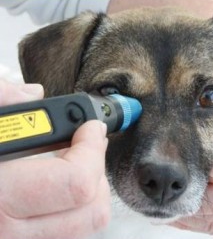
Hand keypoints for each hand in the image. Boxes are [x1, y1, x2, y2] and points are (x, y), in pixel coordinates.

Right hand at [0, 79, 109, 238]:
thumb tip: (32, 96)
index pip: (77, 183)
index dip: (92, 147)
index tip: (91, 127)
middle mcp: (9, 233)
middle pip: (91, 210)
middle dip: (96, 170)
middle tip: (85, 144)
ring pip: (83, 223)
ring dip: (88, 188)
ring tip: (72, 160)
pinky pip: (64, 229)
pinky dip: (71, 204)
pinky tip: (54, 181)